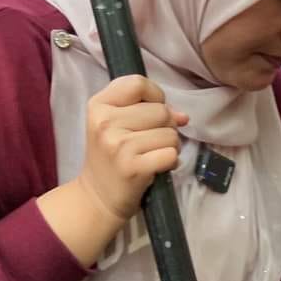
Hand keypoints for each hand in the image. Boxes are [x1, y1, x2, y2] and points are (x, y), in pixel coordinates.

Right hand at [79, 75, 187, 226]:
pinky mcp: (134, 167)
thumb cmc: (111, 158)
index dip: (156, 97)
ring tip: (153, 155)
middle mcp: (106, 122)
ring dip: (170, 147)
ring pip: (170, 134)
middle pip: (161, 111)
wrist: (97, 197)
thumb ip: (145, 110)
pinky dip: (171, 162)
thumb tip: (182, 115)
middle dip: (167, 127)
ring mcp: (119, 145)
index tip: (153, 113)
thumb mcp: (114, 125)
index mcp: (99, 105)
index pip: (138, 83)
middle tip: (152, 142)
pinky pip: (171, 155)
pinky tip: (157, 168)